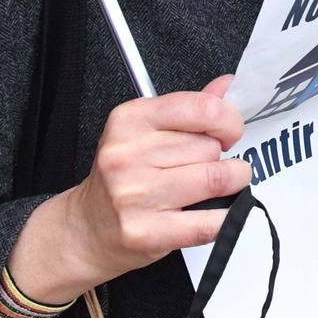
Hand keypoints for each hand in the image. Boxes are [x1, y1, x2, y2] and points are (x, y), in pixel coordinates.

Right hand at [7, 77, 249, 303]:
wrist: (86, 229)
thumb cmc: (121, 178)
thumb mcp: (144, 133)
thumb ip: (189, 109)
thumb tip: (227, 85)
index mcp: (130, 121)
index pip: (202, 108)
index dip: (228, 121)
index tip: (228, 132)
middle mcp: (128, 155)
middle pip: (211, 148)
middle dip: (220, 157)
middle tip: (204, 166)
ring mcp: (136, 196)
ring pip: (217, 179)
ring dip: (232, 184)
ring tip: (218, 187)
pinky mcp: (147, 233)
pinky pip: (211, 222)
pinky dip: (227, 218)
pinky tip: (217, 213)